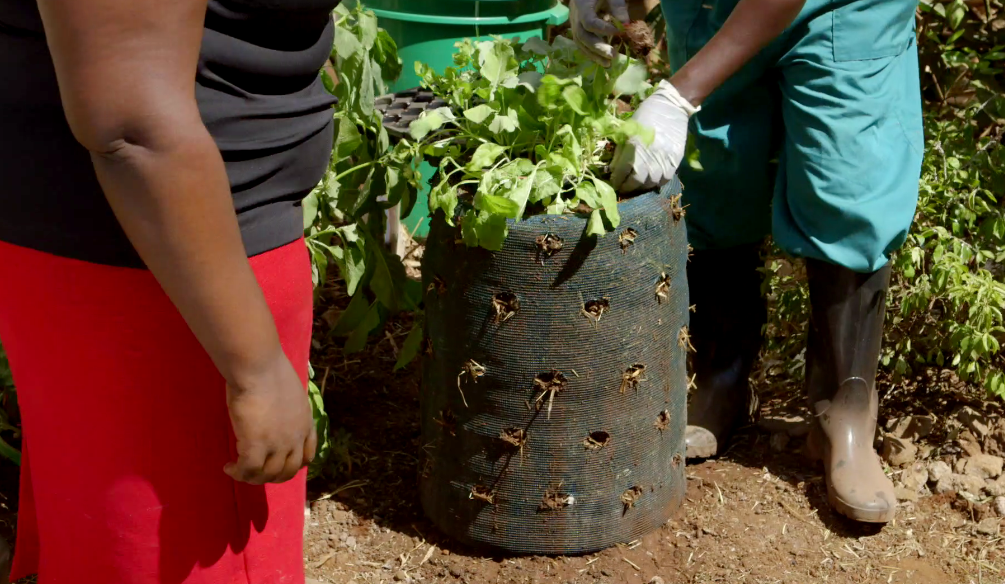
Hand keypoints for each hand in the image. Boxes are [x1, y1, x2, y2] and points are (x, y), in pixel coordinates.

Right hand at [224, 352, 316, 484]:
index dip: (294, 464)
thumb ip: (288, 408)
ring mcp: (277, 444)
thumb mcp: (291, 393)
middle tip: (257, 471)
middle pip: (288, 471)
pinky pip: (248, 470)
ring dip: (253, 477)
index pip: (308, 455)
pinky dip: (238, 473)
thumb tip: (275, 412)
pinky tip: (229, 467)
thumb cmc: (271, 371)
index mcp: (305, 424)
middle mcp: (295, 438)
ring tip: (239, 471)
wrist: (259, 368)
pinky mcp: (256, 446)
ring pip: (268, 475)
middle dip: (272, 476)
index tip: (280, 462)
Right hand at [569, 0, 629, 65]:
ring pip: (580, 42)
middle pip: (582, 36)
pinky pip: (580, 44)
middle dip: (597, 47)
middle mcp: (574, 17)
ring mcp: (573, 24)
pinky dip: (590, 53)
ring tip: (608, 64)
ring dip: (593, 55)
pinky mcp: (576, 29)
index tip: (618, 32)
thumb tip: (626, 25)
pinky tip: (601, 60)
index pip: (589, 21)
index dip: (602, 29)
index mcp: (582, 6)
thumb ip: (617, 7)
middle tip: (613, 55)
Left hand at [611, 80, 698, 192]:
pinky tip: (651, 178)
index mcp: (634, 145)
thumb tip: (613, 171)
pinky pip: (665, 179)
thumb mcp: (627, 130)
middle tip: (623, 186)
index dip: (616, 181)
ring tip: (637, 183)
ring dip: (642, 186)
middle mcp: (649, 155)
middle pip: (636, 182)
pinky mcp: (676, 160)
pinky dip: (656, 182)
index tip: (614, 182)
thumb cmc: (645, 116)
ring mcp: (664, 158)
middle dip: (627, 187)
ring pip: (651, 183)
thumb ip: (620, 152)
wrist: (671, 107)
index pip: (622, 172)